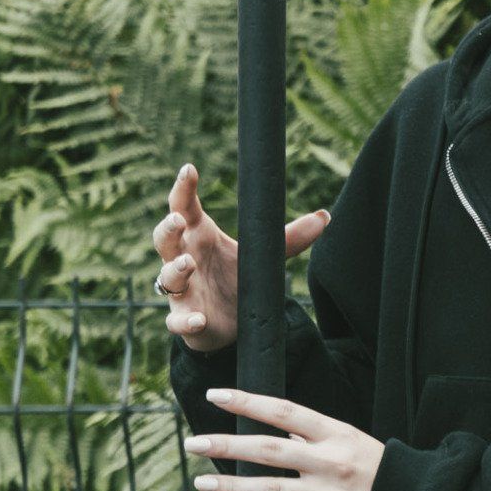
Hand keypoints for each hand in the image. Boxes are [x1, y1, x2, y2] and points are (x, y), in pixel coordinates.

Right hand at [154, 162, 330, 352]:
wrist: (230, 321)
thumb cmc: (236, 276)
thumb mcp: (262, 255)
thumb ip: (290, 237)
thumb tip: (325, 216)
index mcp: (201, 237)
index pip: (185, 208)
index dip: (183, 188)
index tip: (189, 168)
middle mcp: (185, 259)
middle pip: (166, 239)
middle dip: (168, 229)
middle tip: (178, 220)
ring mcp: (183, 291)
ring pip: (166, 279)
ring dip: (175, 270)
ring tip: (187, 264)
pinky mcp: (185, 320)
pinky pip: (178, 322)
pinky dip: (186, 321)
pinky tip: (199, 319)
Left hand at [183, 387, 383, 490]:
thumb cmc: (375, 463)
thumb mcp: (350, 438)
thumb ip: (312, 435)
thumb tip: (276, 428)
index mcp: (335, 434)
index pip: (286, 412)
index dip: (250, 402)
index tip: (217, 395)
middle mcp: (328, 462)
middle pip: (270, 451)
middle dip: (229, 445)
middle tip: (194, 442)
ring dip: (233, 487)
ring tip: (202, 482)